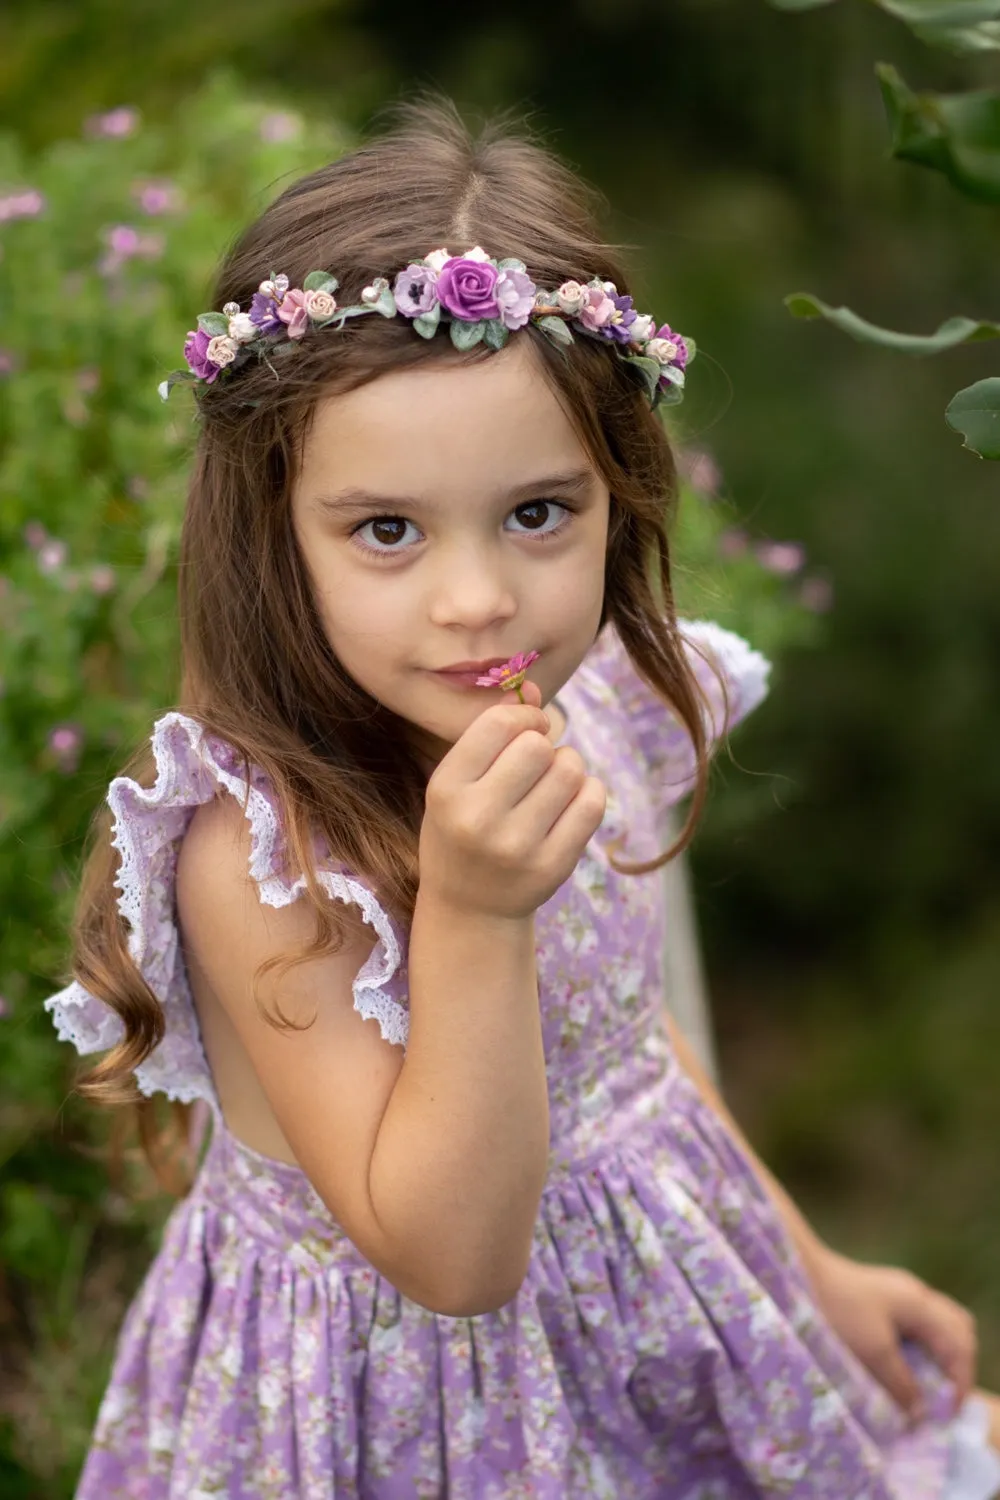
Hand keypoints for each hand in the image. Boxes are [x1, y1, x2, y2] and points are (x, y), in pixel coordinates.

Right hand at [419, 678, 606, 919]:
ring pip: (571, 770)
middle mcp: (478, 819)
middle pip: (538, 746)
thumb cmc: (462, 829)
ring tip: (551, 786)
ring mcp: (517, 847)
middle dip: (545, 744)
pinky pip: (593, 802)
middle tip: (538, 763)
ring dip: (567, 768)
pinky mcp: (553, 866)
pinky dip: (588, 791)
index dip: (525, 717)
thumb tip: (534, 686)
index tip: (527, 730)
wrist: (470, 907)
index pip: (500, 725)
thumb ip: (491, 733)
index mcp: (447, 790)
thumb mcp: (458, 781)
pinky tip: (570, 802)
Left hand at [807, 1245, 977, 1422]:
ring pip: (940, 1324)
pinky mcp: (883, 1295)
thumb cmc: (838, 1309)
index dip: (960, 1382)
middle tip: (941, 1397)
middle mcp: (917, 1294)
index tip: (946, 1412)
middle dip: (956, 1366)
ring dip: (939, 1355)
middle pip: (959, 1330)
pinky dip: (922, 1346)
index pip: (960, 1345)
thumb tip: (921, 1412)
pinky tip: (904, 1363)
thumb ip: (901, 1382)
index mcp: (921, 1305)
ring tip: (924, 1384)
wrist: (802, 1272)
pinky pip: (919, 1322)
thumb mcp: (873, 1352)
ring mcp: (900, 1291)